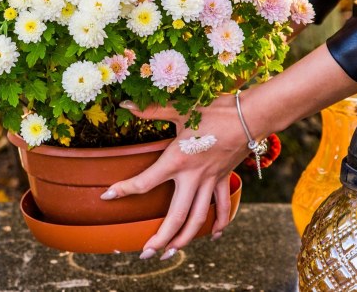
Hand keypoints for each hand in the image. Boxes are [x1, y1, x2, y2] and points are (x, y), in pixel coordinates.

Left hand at [100, 95, 250, 259]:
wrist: (249, 116)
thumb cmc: (213, 110)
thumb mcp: (180, 110)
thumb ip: (152, 110)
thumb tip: (125, 103)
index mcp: (177, 160)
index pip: (145, 182)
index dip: (124, 190)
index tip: (107, 196)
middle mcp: (192, 176)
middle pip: (176, 216)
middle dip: (161, 238)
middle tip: (146, 253)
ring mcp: (210, 181)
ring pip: (198, 218)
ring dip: (186, 238)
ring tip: (171, 253)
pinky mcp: (223, 179)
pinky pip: (223, 206)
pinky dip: (220, 223)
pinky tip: (214, 236)